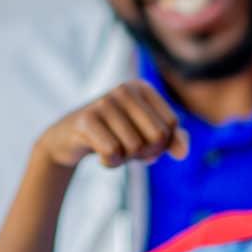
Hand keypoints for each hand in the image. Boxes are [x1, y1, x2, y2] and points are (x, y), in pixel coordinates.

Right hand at [37, 80, 188, 167]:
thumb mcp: (146, 135)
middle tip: (131, 152)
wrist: (68, 139)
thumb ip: (172, 140)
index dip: (163, 145)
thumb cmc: (115, 134)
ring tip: (114, 151)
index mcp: (143, 88)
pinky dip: (111, 163)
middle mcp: (125, 89)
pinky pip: (113, 153)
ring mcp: (104, 102)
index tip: (146, 144)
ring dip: (126, 159)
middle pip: (157, 136)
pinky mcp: (86, 119)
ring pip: (135, 147)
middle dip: (147, 153)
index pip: (171, 125)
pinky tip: (101, 157)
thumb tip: (183, 153)